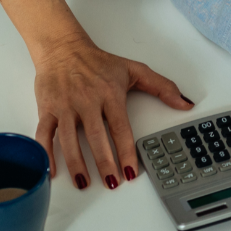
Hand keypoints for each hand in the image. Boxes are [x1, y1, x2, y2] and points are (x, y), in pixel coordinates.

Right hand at [31, 33, 193, 189]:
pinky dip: (46, 153)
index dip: (125, 152)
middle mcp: (87, 101)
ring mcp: (65, 106)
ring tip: (83, 183)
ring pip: (69, 140)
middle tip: (110, 183)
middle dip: (104, 163)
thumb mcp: (134, 70)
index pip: (121, 129)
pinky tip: (52, 170)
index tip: (130, 172)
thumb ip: (162, 87)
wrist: (63, 48)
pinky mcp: (47, 109)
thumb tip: (185, 103)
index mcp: (110, 95)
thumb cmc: (98, 62)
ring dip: (76, 164)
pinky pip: (44, 134)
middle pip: (96, 138)